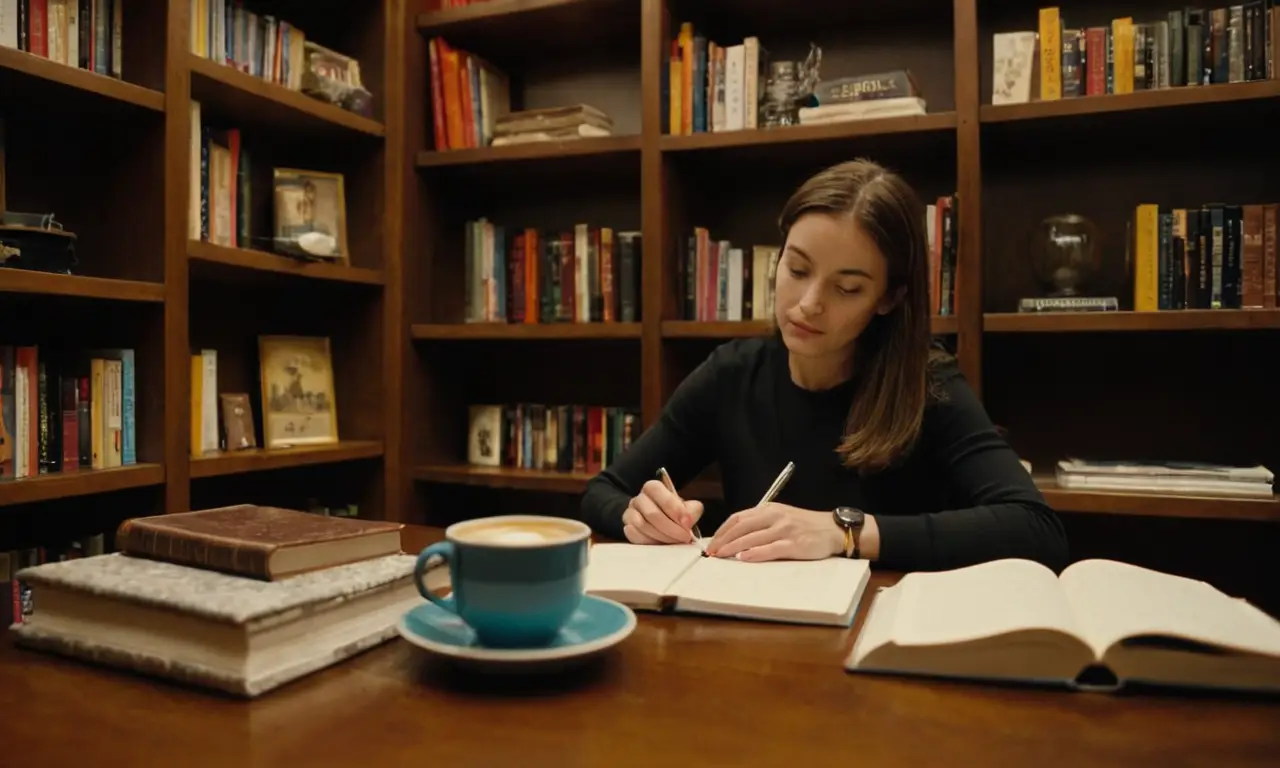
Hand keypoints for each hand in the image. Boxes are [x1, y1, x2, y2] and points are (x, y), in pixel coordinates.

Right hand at [622, 479, 704, 544]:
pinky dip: (650, 542)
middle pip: (652, 513)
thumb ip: (692, 510)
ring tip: (676, 542)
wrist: (664, 525)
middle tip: (685, 537)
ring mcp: (630, 513)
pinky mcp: (628, 528)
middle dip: (671, 527)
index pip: (658, 491)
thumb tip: (688, 519)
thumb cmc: (675, 515)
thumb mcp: (688, 508)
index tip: (687, 522)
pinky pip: (635, 535)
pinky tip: (662, 544)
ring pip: (643, 526)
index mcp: (653, 488)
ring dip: (662, 536)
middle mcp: (639, 498)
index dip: (674, 507)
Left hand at [705, 503, 843, 561]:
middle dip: (723, 540)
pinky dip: (755, 553)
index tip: (711, 543)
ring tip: (721, 557)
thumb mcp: (781, 517)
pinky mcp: (794, 544)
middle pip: (741, 527)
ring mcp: (784, 529)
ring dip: (733, 548)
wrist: (833, 530)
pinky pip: (770, 548)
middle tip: (711, 553)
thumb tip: (736, 537)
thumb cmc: (805, 525)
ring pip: (752, 538)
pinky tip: (744, 558)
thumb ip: (761, 524)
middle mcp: (775, 516)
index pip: (738, 518)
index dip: (723, 531)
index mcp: (769, 509)